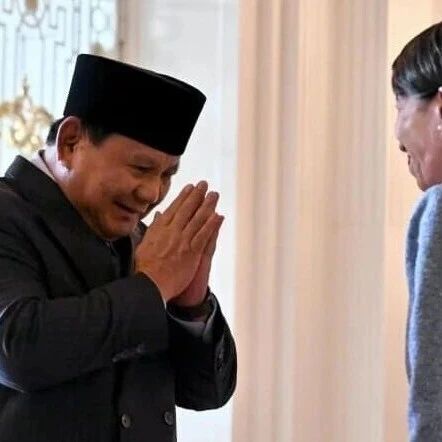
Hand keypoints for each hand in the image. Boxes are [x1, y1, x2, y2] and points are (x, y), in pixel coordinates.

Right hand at [134, 181, 220, 301]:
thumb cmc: (145, 267)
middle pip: (187, 209)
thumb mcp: (144, 243)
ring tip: (214, 195)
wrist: (150, 284)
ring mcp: (182, 241)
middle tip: (205, 185)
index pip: (174, 208)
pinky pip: (204, 235)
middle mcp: (171, 232)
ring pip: (197, 219)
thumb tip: (158, 216)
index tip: (190, 187)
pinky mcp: (191, 252)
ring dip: (207, 205)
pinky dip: (212, 225)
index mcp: (159, 229)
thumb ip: (153, 228)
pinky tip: (218, 215)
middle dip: (197, 195)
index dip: (184, 196)